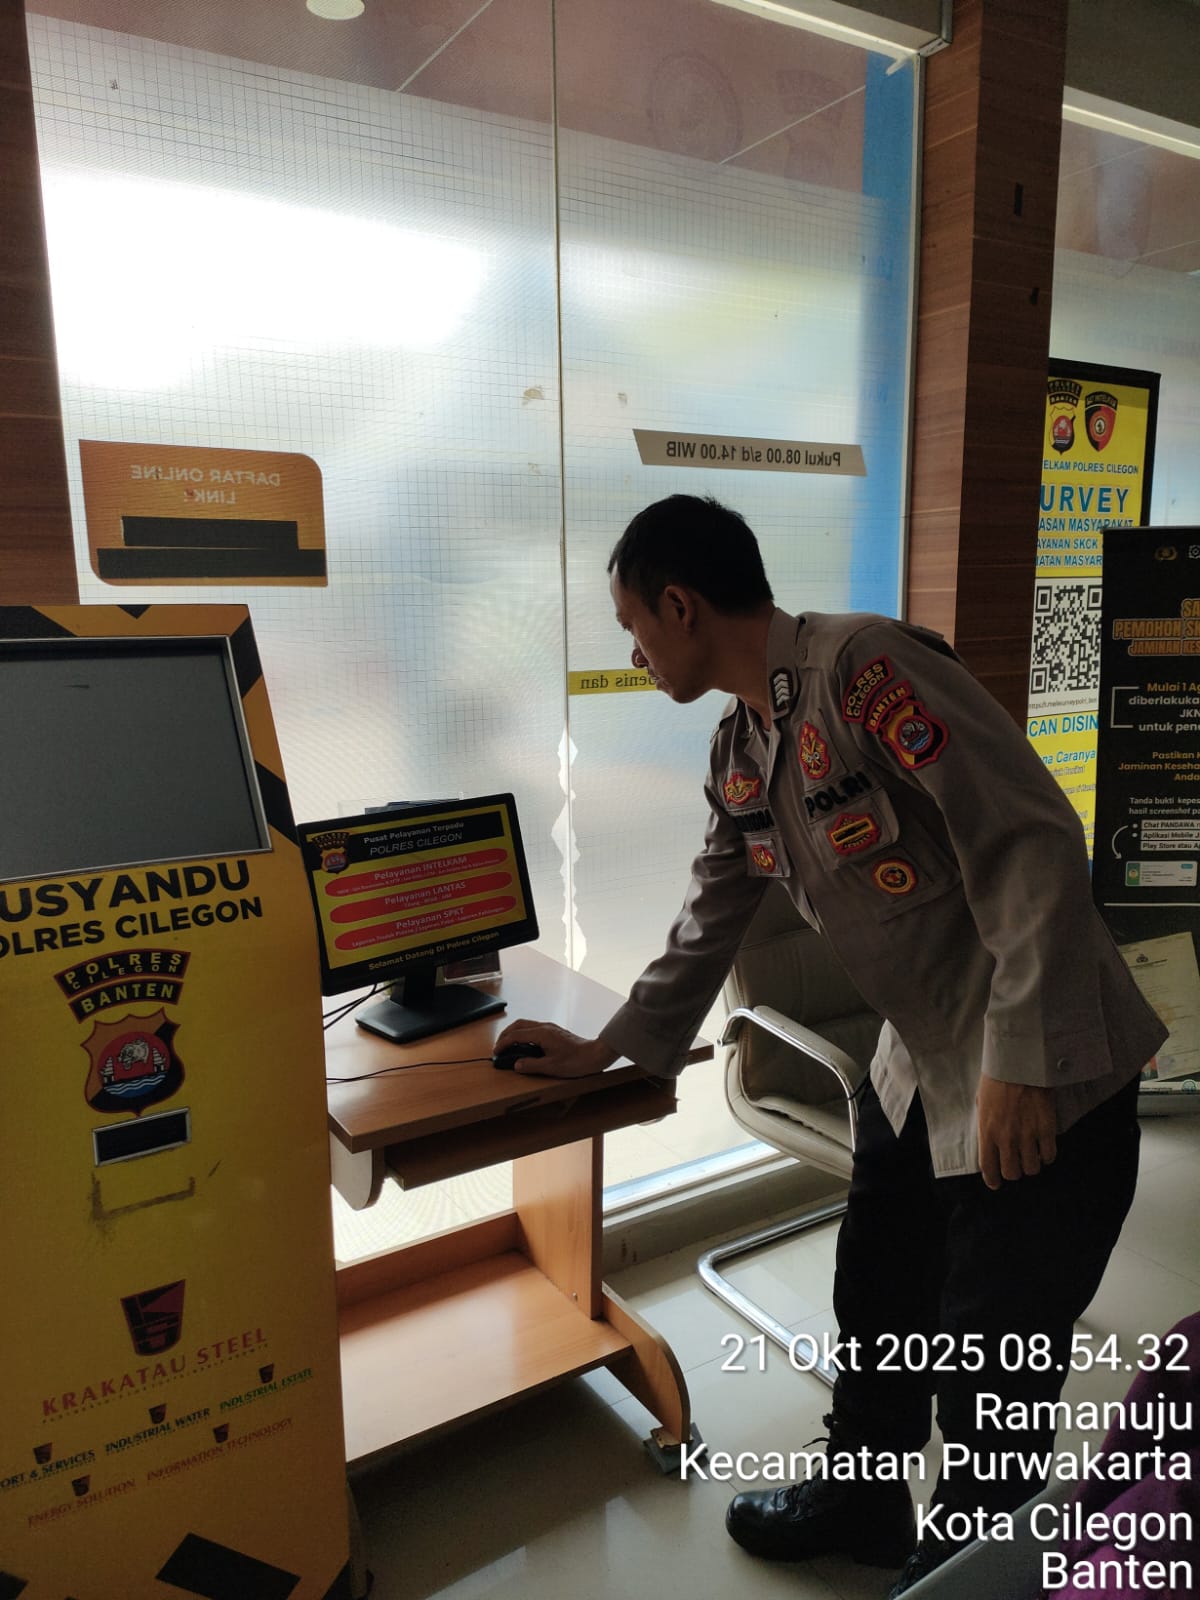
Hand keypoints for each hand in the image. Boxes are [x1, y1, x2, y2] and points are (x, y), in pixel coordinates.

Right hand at [493, 1019, 616, 1078]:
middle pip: (518, 1025)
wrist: (595, 1054)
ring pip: (526, 1025)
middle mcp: (545, 1027)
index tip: (496, 1052)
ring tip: (508, 1046)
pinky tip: (524, 1045)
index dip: (503, 1044)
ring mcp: (550, 1028)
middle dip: (506, 1034)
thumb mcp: (552, 1067)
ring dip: (514, 1033)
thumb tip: (516, 1064)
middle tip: (499, 1047)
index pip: (516, 1035)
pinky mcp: (554, 1031)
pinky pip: (533, 1028)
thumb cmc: (576, 1061)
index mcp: (542, 1034)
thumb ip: (532, 1065)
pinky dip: (524, 1034)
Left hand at [976, 1076, 1056, 1188]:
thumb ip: (985, 1127)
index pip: (989, 1169)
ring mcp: (1027, 1135)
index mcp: (987, 1132)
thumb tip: (989, 1145)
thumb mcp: (982, 1103)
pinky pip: (1049, 1155)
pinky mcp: (1046, 1128)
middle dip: (1014, 1171)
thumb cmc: (997, 1079)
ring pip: (1032, 1168)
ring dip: (1032, 1164)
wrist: (1019, 1063)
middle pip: (1012, 1173)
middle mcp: (1006, 1138)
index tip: (997, 1182)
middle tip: (1017, 1163)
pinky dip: (1047, 1156)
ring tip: (1031, 1154)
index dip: (993, 1180)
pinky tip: (1044, 1148)